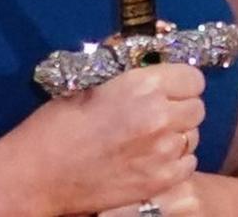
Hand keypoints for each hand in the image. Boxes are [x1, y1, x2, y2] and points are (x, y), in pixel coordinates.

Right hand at [9, 63, 204, 215]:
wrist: (40, 174)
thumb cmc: (57, 124)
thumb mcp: (90, 81)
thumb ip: (128, 69)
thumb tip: (152, 55)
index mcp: (143, 86)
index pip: (193, 77)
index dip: (180, 80)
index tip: (167, 85)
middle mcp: (160, 118)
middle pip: (197, 106)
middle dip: (180, 105)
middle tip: (157, 110)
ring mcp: (163, 153)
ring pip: (193, 135)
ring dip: (178, 132)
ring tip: (150, 136)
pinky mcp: (161, 181)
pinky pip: (187, 162)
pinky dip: (175, 158)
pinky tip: (150, 156)